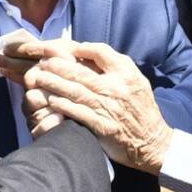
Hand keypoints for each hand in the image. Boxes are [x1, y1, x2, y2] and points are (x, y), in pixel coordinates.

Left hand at [19, 41, 172, 173]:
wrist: (153, 142)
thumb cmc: (142, 109)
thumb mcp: (137, 81)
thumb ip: (117, 66)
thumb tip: (90, 52)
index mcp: (126, 74)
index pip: (102, 52)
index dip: (82, 48)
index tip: (67, 48)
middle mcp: (117, 88)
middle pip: (82, 72)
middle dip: (58, 66)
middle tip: (42, 62)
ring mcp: (109, 108)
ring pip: (77, 92)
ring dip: (55, 84)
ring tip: (39, 78)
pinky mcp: (103, 126)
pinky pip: (79, 113)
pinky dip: (64, 106)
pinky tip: (51, 100)